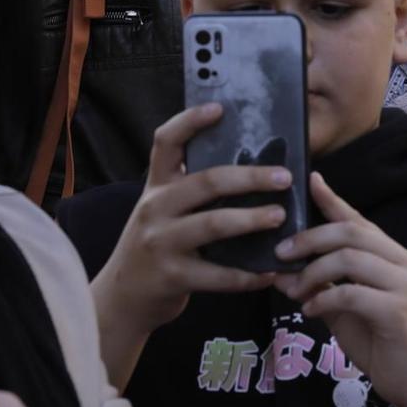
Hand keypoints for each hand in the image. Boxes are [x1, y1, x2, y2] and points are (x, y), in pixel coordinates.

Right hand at [97, 105, 284, 335]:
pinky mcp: (172, 277)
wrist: (122, 298)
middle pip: (206, 181)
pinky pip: (218, 275)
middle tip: (284, 177)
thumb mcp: (163, 210)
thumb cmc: (157, 245)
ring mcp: (161, 242)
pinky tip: (270, 271)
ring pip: (214, 224)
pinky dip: (248, 274)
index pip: (166, 142)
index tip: (219, 108)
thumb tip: (251, 166)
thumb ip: (192, 190)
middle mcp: (155, 208)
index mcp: (156, 186)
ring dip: (252, 219)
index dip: (190, 121)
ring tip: (280, 216)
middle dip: (250, 177)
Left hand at [276, 175, 406, 406]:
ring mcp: (402, 284)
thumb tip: (282, 274)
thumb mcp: (345, 310)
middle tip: (280, 253)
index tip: (309, 180)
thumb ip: (320, 288)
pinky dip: (322, 299)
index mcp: (392, 256)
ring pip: (348, 258)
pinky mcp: (396, 309)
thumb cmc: (382, 342)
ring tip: (294, 290)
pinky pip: (350, 293)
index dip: (332, 200)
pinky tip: (309, 310)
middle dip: (309, 239)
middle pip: (350, 232)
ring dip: (312, 272)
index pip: (358, 220)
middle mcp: (401, 262)